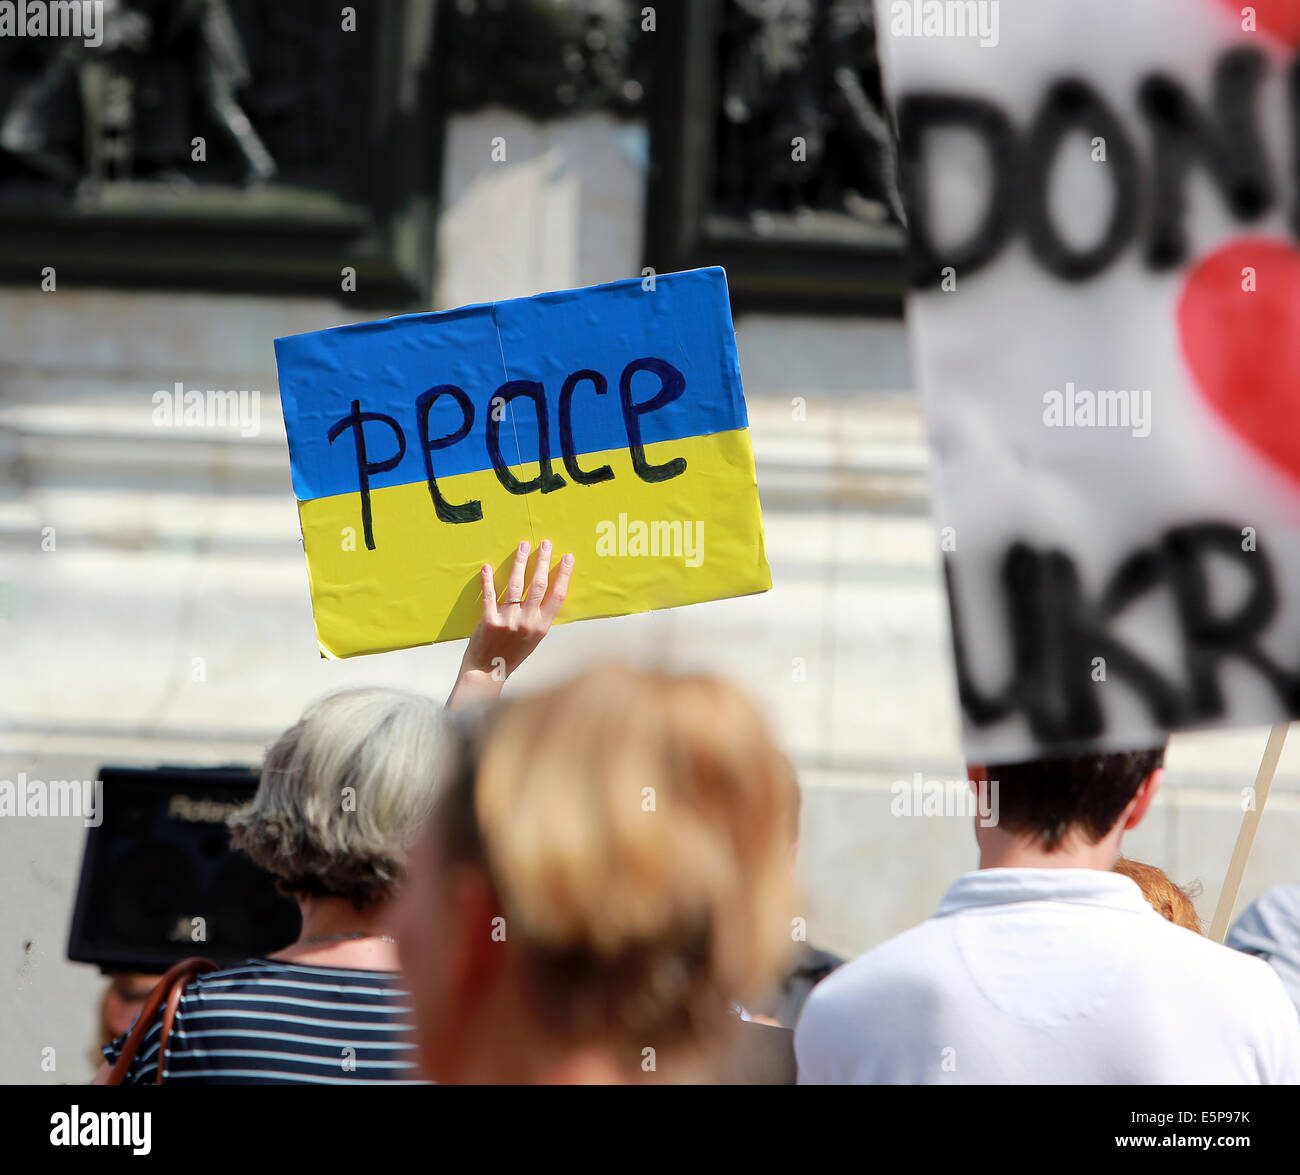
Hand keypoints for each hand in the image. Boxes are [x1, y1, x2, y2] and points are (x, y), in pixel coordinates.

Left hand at [446, 539, 573, 709]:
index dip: (564, 574)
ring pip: (516, 585)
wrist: (488, 672)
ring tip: (523, 546)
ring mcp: (508, 621)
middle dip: (543, 561)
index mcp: (542, 626)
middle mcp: (528, 622)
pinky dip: (488, 580)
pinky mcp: (489, 621)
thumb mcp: (533, 638)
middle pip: (538, 585)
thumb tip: (544, 593)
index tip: (567, 557)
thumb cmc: (511, 655)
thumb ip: (538, 618)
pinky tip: (487, 567)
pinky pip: (489, 596)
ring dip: (520, 562)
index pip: (557, 595)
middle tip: (545, 543)